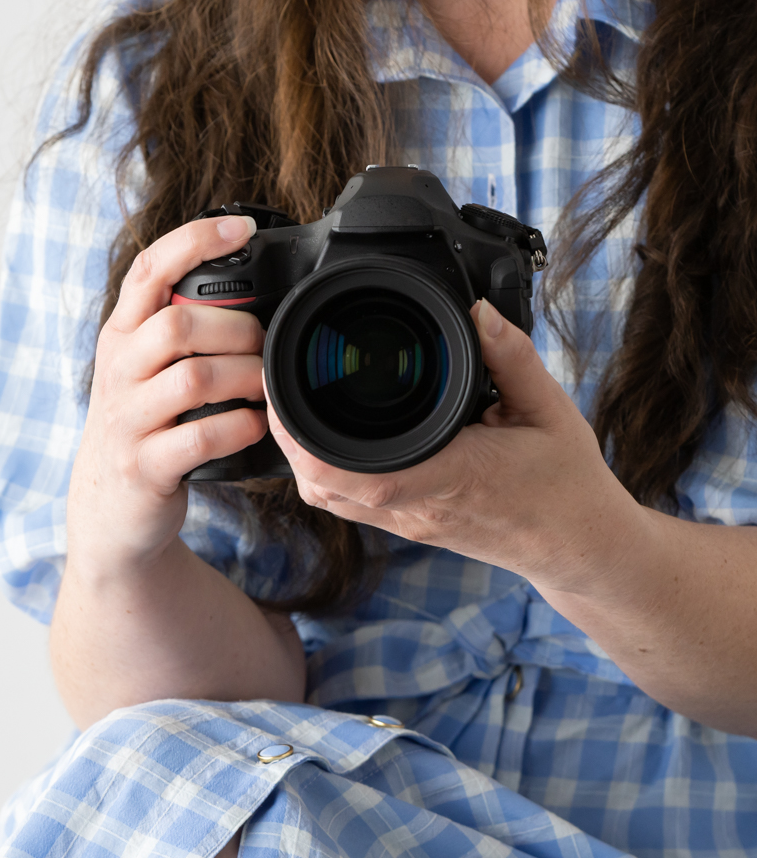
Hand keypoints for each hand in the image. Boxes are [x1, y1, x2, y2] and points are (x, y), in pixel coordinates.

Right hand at [66, 215, 266, 574]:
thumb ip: (176, 328)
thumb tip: (251, 288)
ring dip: (243, 378)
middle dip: (236, 329)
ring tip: (264, 386)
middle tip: (264, 346)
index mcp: (121, 336)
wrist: (107, 509)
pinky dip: (238, 428)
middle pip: (176, 324)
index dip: (194, 241)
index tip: (243, 228)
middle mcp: (118, 371)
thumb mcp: (142, 369)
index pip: (149, 269)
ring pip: (192, 378)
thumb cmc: (142, 427)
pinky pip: (198, 437)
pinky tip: (253, 426)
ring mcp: (127, 420)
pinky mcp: (144, 466)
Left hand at [267, 299, 644, 592]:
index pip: (356, 473)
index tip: (285, 392)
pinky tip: (322, 438)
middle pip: (323, 485)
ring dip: (300, 457)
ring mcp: (409, 523)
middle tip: (276, 386)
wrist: (580, 546)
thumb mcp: (551, 409)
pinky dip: (323, 472)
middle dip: (288, 439)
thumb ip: (514, 356)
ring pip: (329, 499)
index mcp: (450, 477)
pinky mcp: (408, 527)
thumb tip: (480, 311)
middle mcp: (418, 508)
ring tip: (290, 407)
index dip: (304, 439)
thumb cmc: (567, 481)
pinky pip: (348, 504)